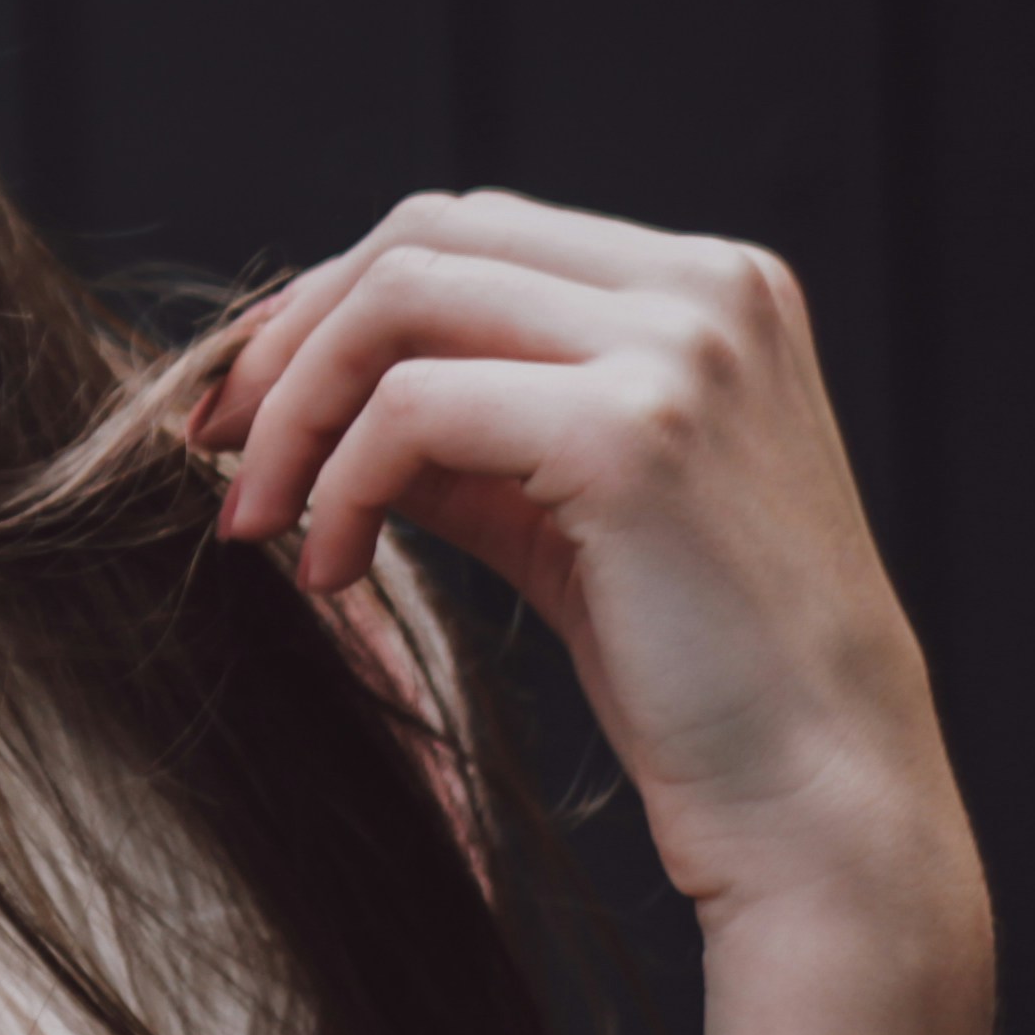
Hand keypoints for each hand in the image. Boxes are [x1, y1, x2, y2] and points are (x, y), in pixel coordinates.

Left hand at [193, 190, 977, 949]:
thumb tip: (293, 381)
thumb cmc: (692, 665)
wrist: (818, 803)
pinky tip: (326, 568)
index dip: (333, 301)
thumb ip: (457, 421)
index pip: (470, 231)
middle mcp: (709, 286)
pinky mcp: (635, 431)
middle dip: (293, 337)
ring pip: (398, 301)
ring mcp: (681, 347)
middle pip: (423, 237)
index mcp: (714, 283)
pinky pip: (412, 411)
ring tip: (254, 519)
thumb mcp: (558, 503)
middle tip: (216, 445)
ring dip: (292, 409)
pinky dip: (336, 481)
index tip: (250, 396)